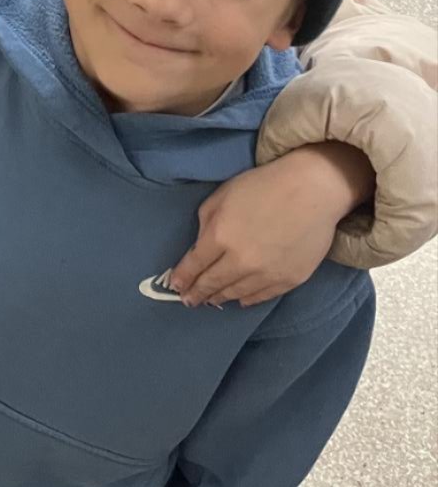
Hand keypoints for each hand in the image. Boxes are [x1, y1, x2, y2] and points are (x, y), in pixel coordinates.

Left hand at [167, 143, 375, 307]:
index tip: (175, 286)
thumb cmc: (263, 185)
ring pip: (236, 293)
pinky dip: (247, 299)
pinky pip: (262, 296)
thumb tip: (202, 247)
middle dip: (197, 293)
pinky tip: (239, 300)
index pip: (194, 265)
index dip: (183, 277)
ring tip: (210, 301)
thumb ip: (207, 223)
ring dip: (220, 298)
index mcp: (220, 236)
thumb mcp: (223, 195)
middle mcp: (241, 261)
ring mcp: (266, 274)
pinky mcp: (288, 280)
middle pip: (213, 283)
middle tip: (188, 300)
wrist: (312, 191)